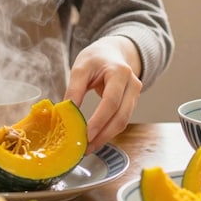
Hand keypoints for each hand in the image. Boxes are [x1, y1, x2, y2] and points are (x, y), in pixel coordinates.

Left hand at [63, 36, 141, 153]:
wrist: (112, 52)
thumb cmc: (96, 58)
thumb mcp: (80, 67)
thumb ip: (74, 89)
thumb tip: (66, 112)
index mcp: (119, 72)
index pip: (111, 101)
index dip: (100, 120)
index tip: (86, 134)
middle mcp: (132, 84)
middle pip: (121, 116)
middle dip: (103, 135)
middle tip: (86, 147)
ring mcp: (135, 94)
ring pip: (123, 122)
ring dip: (106, 137)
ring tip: (88, 147)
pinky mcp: (131, 103)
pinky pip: (121, 120)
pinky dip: (108, 131)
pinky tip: (96, 138)